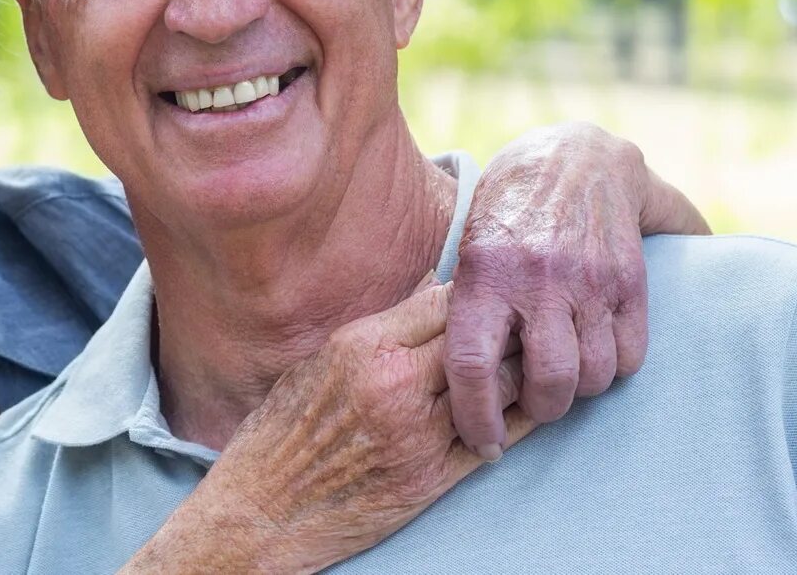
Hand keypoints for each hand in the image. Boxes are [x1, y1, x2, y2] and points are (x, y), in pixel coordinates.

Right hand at [123, 277, 531, 574]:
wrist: (266, 507)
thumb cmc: (284, 430)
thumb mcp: (321, 359)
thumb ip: (380, 327)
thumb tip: (430, 288)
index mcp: (363, 346)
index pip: (444, 301)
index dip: (473, 294)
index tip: (488, 292)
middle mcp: (395, 385)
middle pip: (479, 340)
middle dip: (505, 329)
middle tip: (524, 321)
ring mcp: (418, 434)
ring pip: (498, 388)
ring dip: (518, 374)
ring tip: (529, 361)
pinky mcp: (432, 478)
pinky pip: (495, 440)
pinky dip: (516, 421)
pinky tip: (524, 409)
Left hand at [443, 121, 707, 458]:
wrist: (575, 156)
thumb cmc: (506, 213)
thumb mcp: (466, 248)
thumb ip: (460, 308)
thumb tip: (434, 382)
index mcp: (483, 273)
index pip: (473, 365)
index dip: (474, 417)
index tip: (481, 443)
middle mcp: (538, 278)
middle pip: (548, 383)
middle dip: (539, 410)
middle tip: (530, 403)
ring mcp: (590, 279)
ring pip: (594, 377)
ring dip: (579, 390)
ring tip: (562, 371)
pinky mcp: (631, 280)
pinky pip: (631, 356)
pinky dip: (615, 366)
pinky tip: (594, 348)